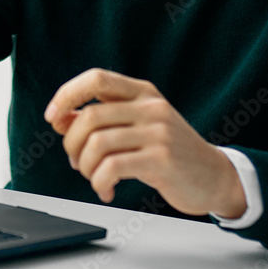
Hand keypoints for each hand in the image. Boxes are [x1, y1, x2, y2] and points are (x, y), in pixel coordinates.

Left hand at [45, 68, 245, 217]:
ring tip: (93, 178)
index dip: (67, 95)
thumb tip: (60, 118)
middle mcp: (150, 107)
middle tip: (77, 161)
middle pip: (89, 116)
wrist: (214, 175)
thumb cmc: (169, 150)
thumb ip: (103, 117)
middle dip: (72, 143)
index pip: (96, 78)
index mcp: (142, 92)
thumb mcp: (139, 124)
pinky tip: (106, 190)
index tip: (53, 117)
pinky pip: (111, 168)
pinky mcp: (161, 160)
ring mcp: (158, 132)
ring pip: (97, 144)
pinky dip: (99, 183)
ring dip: (85, 167)